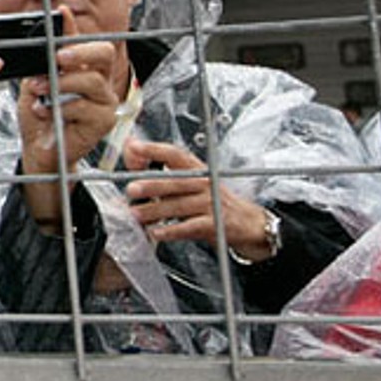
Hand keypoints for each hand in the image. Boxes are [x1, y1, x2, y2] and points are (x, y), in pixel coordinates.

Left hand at [16, 24, 122, 176]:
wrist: (39, 149)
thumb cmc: (40, 115)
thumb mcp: (35, 81)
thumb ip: (44, 58)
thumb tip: (50, 29)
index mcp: (85, 68)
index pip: (86, 40)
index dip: (75, 26)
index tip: (60, 11)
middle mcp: (100, 82)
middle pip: (104, 53)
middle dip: (79, 50)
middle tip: (57, 56)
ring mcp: (105, 102)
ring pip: (91, 81)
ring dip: (59, 83)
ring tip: (38, 90)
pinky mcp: (104, 121)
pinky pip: (85, 107)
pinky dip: (60, 108)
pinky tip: (44, 112)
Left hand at [123, 140, 278, 260]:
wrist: (249, 223)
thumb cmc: (213, 200)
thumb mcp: (191, 183)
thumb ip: (163, 173)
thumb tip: (131, 153)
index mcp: (197, 169)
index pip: (175, 154)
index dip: (154, 150)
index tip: (133, 147)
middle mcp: (205, 183)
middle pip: (176, 182)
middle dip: (152, 185)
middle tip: (131, 189)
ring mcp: (211, 203)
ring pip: (179, 205)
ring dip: (155, 211)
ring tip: (136, 214)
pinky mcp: (215, 224)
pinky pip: (190, 226)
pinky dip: (171, 230)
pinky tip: (156, 232)